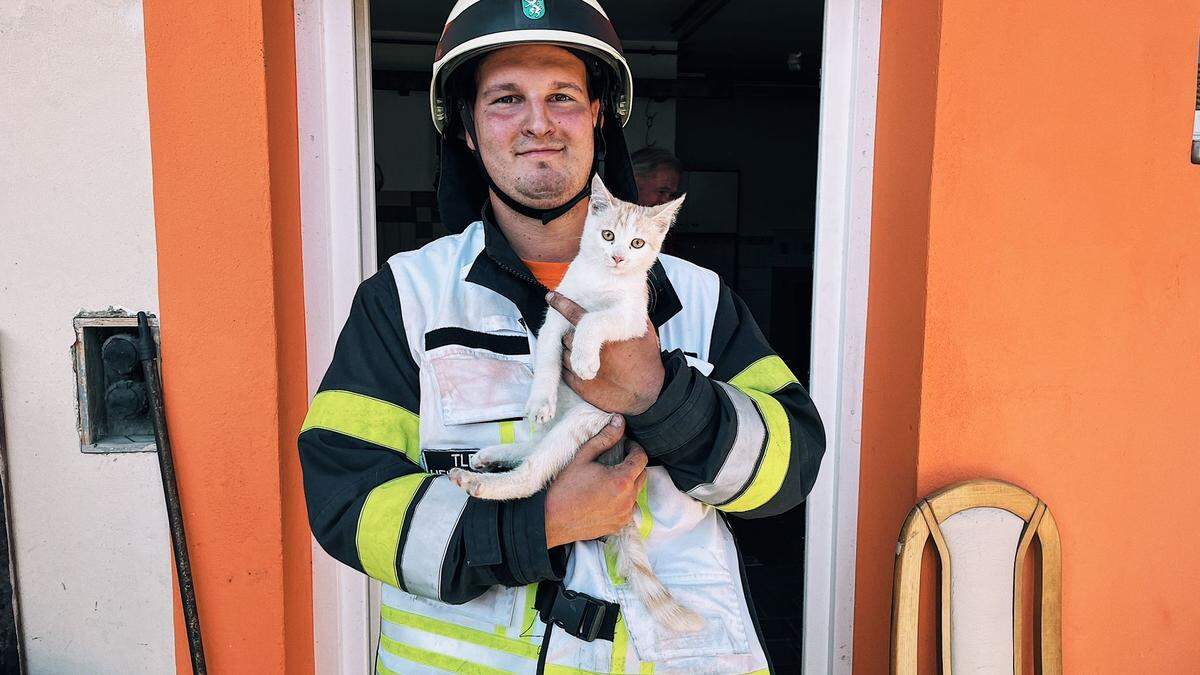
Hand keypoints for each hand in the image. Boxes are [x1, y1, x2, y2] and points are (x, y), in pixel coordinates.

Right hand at [544, 415, 647, 548]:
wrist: (552, 520)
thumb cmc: (565, 487)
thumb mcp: (583, 457)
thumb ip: (605, 438)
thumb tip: (619, 421)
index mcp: (622, 480)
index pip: (641, 458)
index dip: (634, 448)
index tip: (624, 445)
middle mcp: (628, 499)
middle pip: (642, 475)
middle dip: (633, 464)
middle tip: (616, 459)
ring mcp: (625, 514)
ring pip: (636, 493)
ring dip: (628, 483)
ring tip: (609, 479)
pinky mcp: (619, 525)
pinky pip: (628, 508)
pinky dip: (622, 500)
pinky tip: (605, 496)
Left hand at [546, 291, 664, 414]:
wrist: (646, 394)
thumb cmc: (646, 361)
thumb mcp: (643, 332)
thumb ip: (629, 316)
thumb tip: (625, 301)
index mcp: (603, 333)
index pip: (574, 313)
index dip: (561, 304)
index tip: (551, 297)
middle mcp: (589, 349)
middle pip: (567, 334)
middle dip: (571, 334)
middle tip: (580, 337)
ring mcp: (582, 367)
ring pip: (564, 352)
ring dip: (569, 350)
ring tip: (582, 353)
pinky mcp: (579, 385)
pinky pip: (564, 371)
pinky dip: (568, 366)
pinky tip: (579, 365)